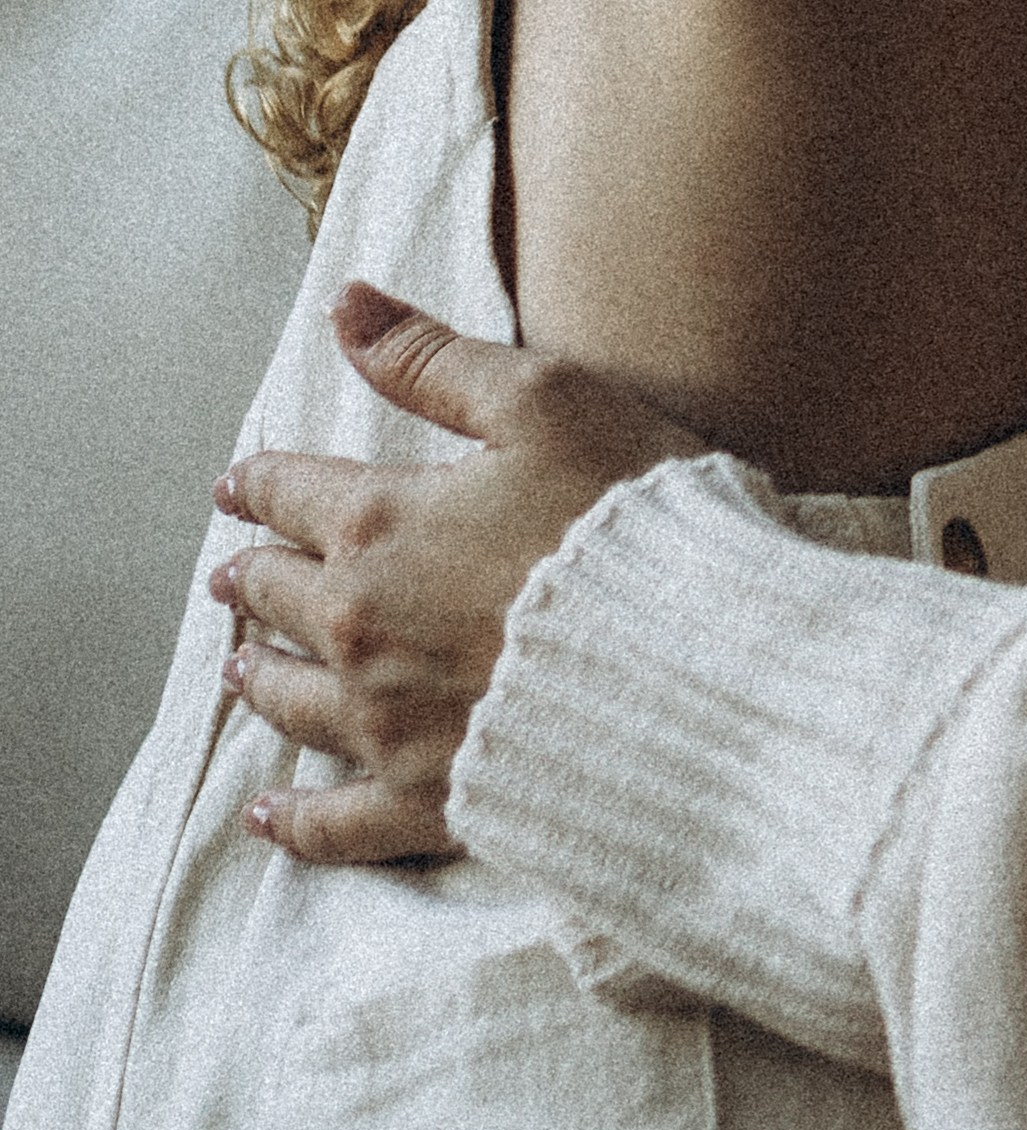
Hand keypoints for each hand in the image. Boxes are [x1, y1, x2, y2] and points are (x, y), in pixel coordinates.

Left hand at [210, 280, 701, 863]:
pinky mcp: (423, 801)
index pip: (290, 493)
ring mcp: (385, 723)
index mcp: (379, 524)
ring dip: (261, 676)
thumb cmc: (625, 519)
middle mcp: (359, 627)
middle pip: (277, 598)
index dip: (259, 483)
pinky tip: (268, 814)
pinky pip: (331, 823)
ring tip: (244, 669)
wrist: (688, 664)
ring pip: (290, 700)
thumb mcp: (542, 402)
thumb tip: (346, 305)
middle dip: (254, 578)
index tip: (238, 484)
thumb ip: (432, 358)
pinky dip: (292, 819)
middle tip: (235, 575)